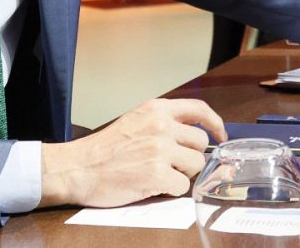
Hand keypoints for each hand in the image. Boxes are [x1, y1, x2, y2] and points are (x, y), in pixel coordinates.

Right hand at [40, 98, 225, 207]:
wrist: (78, 168)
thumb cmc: (105, 149)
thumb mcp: (135, 121)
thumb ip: (163, 123)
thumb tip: (197, 135)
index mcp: (156, 109)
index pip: (199, 109)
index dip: (215, 123)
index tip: (221, 135)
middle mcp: (161, 125)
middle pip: (201, 143)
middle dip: (190, 157)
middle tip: (172, 164)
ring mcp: (160, 150)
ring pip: (196, 165)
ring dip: (183, 175)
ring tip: (159, 174)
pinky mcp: (156, 174)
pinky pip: (183, 187)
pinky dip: (171, 191)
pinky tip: (152, 186)